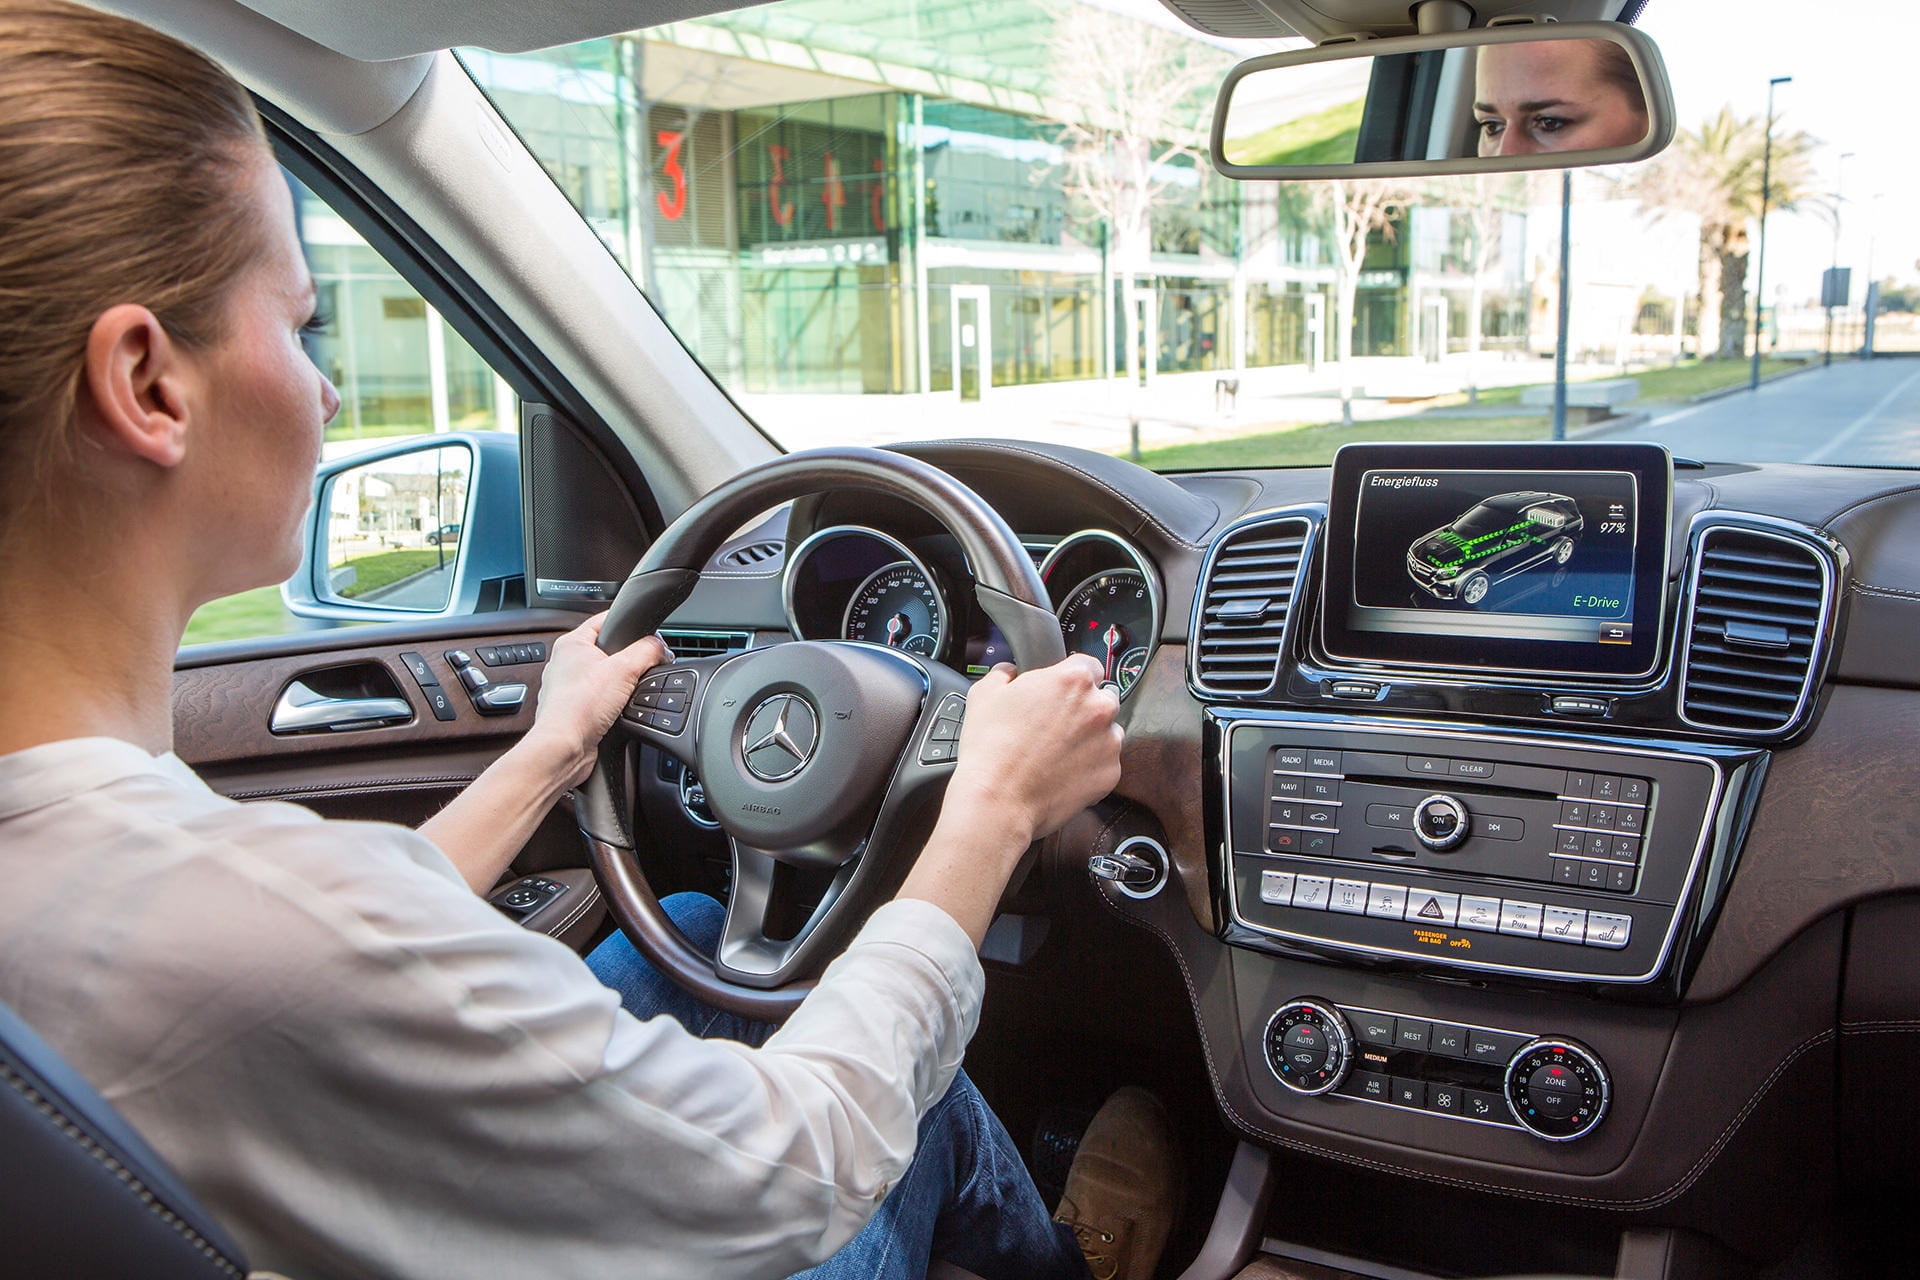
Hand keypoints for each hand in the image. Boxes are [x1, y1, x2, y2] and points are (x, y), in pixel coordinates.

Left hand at [524, 614, 670, 789]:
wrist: (564, 749)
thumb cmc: (579, 708)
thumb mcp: (624, 669)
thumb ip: (647, 651)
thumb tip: (661, 647)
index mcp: (571, 643)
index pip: (604, 619)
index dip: (630, 623)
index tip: (650, 634)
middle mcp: (565, 663)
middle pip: (607, 649)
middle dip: (628, 659)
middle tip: (642, 667)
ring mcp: (568, 688)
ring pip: (604, 676)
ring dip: (620, 684)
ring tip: (628, 692)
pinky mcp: (575, 709)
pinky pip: (600, 699)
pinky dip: (612, 704)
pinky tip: (618, 710)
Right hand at [942, 654, 1122, 848]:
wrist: (999, 800)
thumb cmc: (991, 748)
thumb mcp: (984, 694)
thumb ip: (1004, 673)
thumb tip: (1010, 672)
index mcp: (1072, 680)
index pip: (1088, 665)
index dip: (1072, 677)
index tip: (1062, 690)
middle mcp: (1098, 707)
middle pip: (1102, 698)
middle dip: (1084, 708)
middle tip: (1055, 724)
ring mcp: (1108, 742)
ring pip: (1108, 732)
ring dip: (1090, 737)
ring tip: (1058, 752)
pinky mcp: (1110, 774)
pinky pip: (1106, 763)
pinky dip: (1090, 766)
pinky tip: (1063, 772)